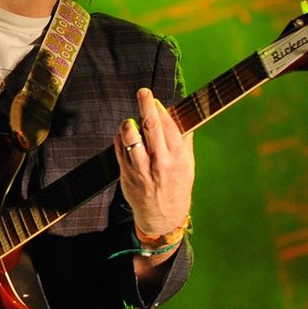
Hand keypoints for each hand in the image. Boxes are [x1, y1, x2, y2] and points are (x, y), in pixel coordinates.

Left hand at [114, 88, 193, 240]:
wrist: (162, 217)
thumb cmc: (177, 186)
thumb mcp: (188, 165)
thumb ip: (184, 141)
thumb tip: (182, 116)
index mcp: (177, 158)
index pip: (168, 126)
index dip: (161, 110)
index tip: (156, 100)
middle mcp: (160, 162)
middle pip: (150, 126)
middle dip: (146, 105)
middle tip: (143, 92)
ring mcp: (141, 168)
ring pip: (130, 137)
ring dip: (128, 124)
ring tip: (130, 121)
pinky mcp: (126, 174)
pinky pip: (119, 149)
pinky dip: (120, 138)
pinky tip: (124, 135)